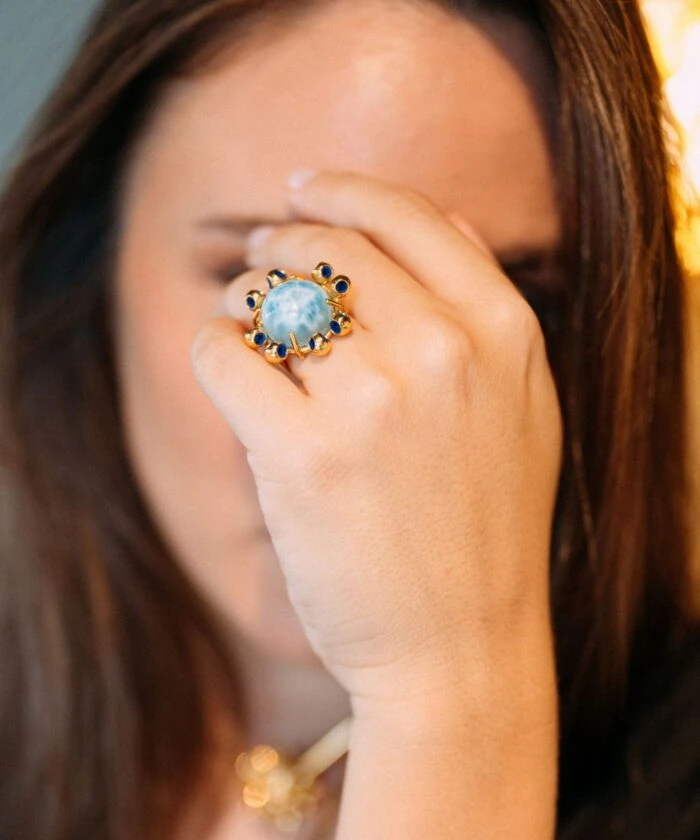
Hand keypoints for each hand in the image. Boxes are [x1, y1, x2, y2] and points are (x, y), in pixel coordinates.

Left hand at [191, 171, 561, 706]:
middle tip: (259, 257)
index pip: (411, 216)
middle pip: (330, 248)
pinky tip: (227, 363)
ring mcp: (373, 403)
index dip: (345, 189)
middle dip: (280, 243)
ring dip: (244, 298)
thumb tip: (442, 216)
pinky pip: (224, 352)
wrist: (458, 648)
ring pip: (268, 294)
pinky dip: (214, 347)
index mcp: (504, 333)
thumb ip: (486, 309)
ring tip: (244, 319)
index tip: (303, 187)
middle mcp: (444, 353)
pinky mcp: (302, 457)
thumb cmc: (484, 527)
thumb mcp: (524, 408)